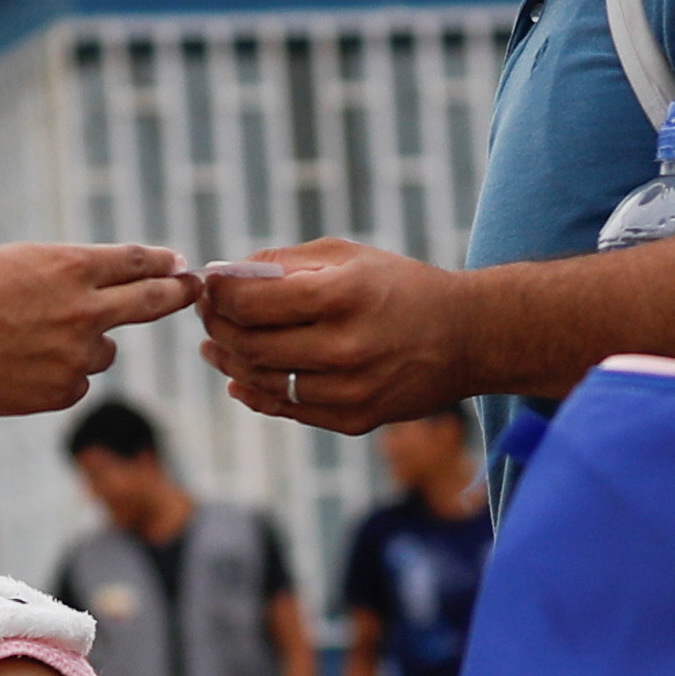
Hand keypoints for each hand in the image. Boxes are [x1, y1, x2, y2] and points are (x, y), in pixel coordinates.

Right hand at [0, 244, 193, 417]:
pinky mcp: (61, 392)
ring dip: (84, 346)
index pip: (137, 261)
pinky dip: (58, 377)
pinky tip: (18, 368)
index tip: (179, 265)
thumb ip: (69, 271)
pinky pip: (78, 384)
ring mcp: (76, 355)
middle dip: (177, 293)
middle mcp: (85, 310)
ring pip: (104, 352)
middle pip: (151, 300)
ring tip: (29, 341)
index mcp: (72, 267)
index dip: (162, 263)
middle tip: (193, 289)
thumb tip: (113, 283)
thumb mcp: (21, 261)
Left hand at [191, 241, 469, 434]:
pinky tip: (240, 378)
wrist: (468, 338)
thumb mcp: (349, 256)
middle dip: (216, 326)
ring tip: (215, 345)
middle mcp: (344, 347)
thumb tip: (226, 275)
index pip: (249, 301)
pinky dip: (256, 393)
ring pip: (261, 381)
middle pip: (248, 344)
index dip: (217, 294)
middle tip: (207, 313)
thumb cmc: (402, 287)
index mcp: (341, 296)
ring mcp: (349, 389)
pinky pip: (288, 409)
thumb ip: (285, 262)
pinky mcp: (354, 419)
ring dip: (229, 361)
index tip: (208, 285)